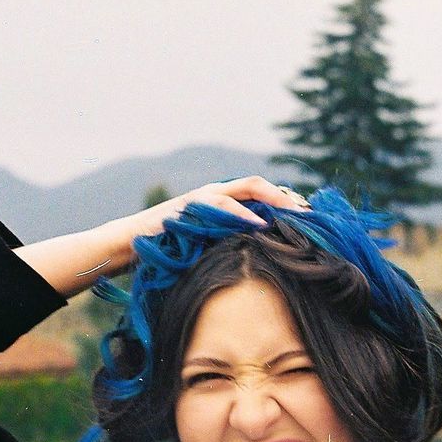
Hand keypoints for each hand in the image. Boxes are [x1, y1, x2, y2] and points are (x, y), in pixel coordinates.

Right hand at [125, 176, 310, 238]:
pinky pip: (223, 204)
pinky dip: (243, 213)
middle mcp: (216, 192)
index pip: (261, 193)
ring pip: (247, 188)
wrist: (132, 243)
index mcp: (223, 200)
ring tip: (294, 213)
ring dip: (273, 200)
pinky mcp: (192, 204)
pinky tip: (258, 224)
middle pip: (259, 185)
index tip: (309, 217)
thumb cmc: (170, 249)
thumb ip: (231, 242)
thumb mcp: (207, 244)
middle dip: (286, 197)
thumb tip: (263, 257)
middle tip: (310, 213)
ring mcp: (204, 195)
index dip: (285, 202)